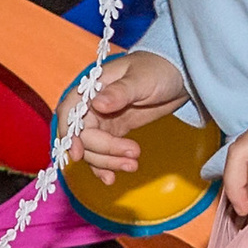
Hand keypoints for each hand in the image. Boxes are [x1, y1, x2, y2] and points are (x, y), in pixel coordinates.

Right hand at [72, 50, 189, 181]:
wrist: (179, 75)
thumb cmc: (158, 69)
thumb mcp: (141, 79)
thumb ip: (120, 92)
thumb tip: (97, 104)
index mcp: (92, 88)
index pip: (69, 113)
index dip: (69, 134)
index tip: (78, 154)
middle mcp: (91, 106)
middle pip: (82, 136)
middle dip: (102, 151)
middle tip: (131, 157)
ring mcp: (102, 120)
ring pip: (92, 148)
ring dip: (107, 162)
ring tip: (132, 165)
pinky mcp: (114, 131)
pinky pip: (103, 152)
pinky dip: (105, 166)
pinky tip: (112, 178)